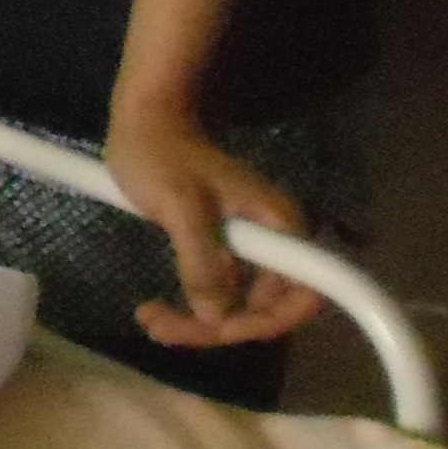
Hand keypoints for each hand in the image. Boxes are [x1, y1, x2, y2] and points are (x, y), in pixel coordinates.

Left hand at [101, 101, 324, 350]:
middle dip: (220, 328)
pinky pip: (221, 292)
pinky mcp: (225, 249)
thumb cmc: (162, 154)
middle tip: (160, 328)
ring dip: (200, 323)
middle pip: (267, 308)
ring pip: (240, 305)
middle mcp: (276, 242)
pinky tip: (157, 310)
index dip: (268, 321)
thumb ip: (202, 261)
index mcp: (280, 227)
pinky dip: (193, 308)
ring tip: (150, 320)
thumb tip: (218, 319)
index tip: (219, 330)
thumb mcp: (180, 208)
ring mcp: (251, 248)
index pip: (302, 294)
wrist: (145, 119)